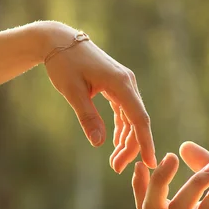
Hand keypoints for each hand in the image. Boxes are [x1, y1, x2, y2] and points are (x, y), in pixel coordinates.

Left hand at [41, 22, 155, 171]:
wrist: (58, 40)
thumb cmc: (64, 63)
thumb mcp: (73, 92)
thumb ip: (88, 117)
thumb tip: (99, 143)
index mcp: (120, 83)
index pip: (139, 118)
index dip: (146, 142)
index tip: (150, 163)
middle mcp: (127, 83)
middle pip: (137, 121)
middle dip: (131, 147)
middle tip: (117, 168)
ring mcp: (124, 83)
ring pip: (132, 117)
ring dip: (126, 140)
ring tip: (114, 162)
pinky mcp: (117, 85)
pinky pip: (125, 110)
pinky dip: (122, 128)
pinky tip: (115, 142)